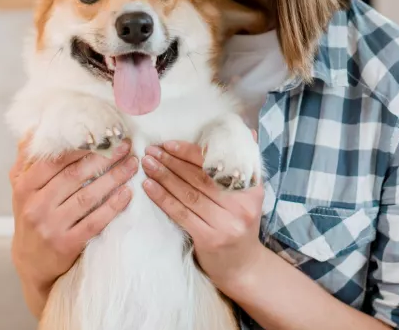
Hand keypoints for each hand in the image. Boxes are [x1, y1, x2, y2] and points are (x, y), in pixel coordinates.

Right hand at [8, 134, 138, 315]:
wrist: (31, 263)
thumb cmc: (30, 216)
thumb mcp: (21, 188)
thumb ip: (27, 159)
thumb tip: (34, 128)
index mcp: (25, 187)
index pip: (55, 161)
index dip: (82, 146)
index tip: (105, 135)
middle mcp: (36, 206)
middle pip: (75, 176)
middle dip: (104, 158)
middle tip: (126, 146)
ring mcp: (51, 227)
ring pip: (88, 196)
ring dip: (114, 178)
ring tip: (132, 165)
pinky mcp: (66, 244)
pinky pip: (95, 221)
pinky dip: (113, 206)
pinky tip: (128, 193)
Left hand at [140, 135, 264, 290]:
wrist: (243, 266)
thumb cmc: (240, 223)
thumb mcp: (249, 194)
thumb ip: (246, 164)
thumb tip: (247, 132)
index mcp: (252, 188)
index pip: (216, 163)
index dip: (190, 152)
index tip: (168, 143)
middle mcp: (242, 205)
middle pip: (200, 178)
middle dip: (172, 161)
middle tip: (151, 150)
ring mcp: (226, 223)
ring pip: (189, 194)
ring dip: (164, 176)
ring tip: (147, 164)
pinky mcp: (210, 239)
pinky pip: (182, 213)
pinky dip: (163, 198)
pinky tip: (149, 187)